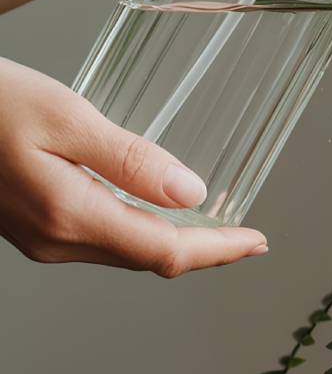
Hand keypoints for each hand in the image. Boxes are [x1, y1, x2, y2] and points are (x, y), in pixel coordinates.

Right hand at [0, 57, 265, 275]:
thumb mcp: (67, 116)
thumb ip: (131, 159)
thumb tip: (191, 194)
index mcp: (70, 214)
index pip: (164, 250)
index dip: (218, 250)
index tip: (257, 240)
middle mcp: (55, 237)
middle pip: (148, 257)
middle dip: (204, 250)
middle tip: (248, 237)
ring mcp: (40, 236)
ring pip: (124, 251)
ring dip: (174, 243)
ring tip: (216, 228)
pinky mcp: (32, 223)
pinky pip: (101, 237)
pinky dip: (141, 231)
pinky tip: (158, 212)